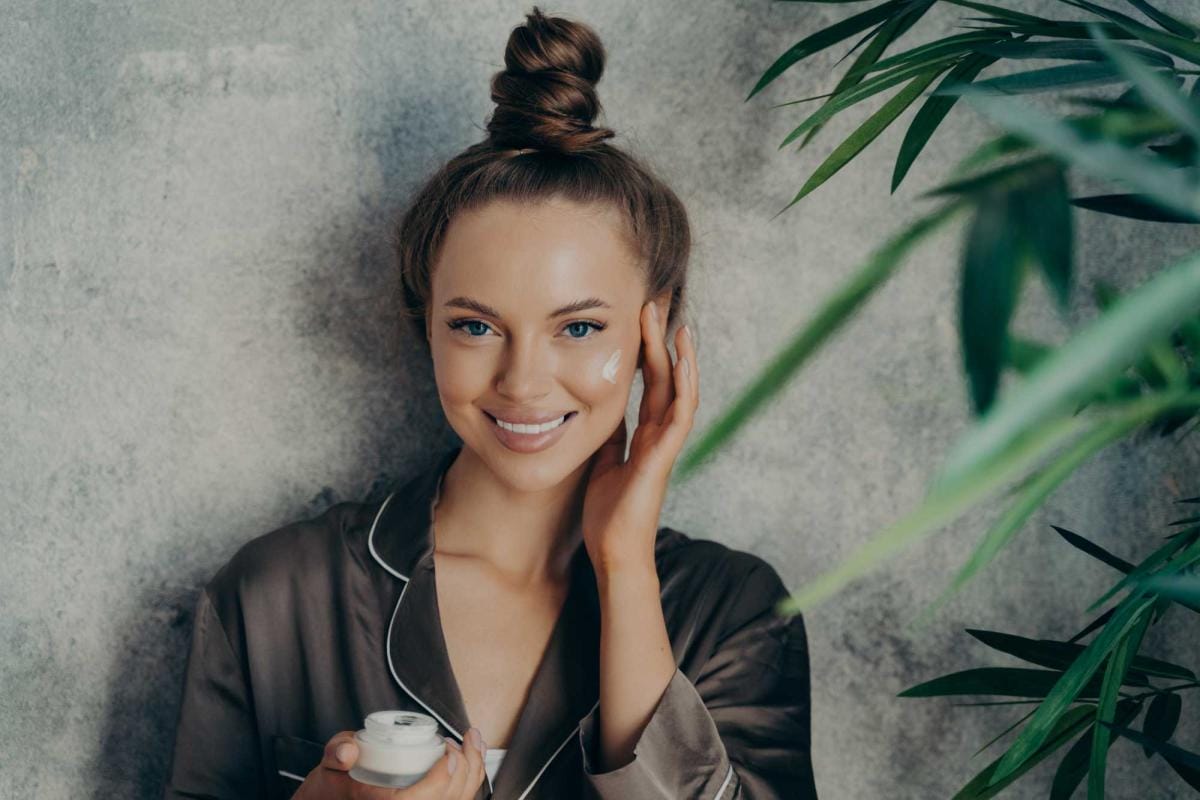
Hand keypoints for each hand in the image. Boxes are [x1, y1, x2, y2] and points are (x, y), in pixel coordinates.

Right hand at [293, 727, 487, 799]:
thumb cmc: (332, 786)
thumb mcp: (327, 767)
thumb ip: (336, 753)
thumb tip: (348, 751)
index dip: (440, 781)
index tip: (447, 753)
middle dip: (465, 769)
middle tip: (460, 740)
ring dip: (473, 772)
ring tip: (473, 742)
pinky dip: (471, 780)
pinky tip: (474, 756)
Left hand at [581, 300, 698, 573]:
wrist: (614, 552)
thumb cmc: (608, 514)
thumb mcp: (602, 462)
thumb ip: (609, 435)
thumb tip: (599, 407)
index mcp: (644, 434)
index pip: (648, 381)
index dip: (646, 348)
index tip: (641, 316)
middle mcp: (659, 434)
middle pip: (664, 376)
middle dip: (661, 338)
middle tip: (657, 300)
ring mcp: (666, 444)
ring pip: (679, 389)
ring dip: (677, 355)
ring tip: (674, 321)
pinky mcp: (665, 456)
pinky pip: (680, 414)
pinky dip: (684, 386)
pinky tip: (683, 361)